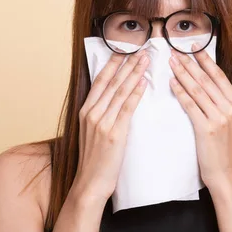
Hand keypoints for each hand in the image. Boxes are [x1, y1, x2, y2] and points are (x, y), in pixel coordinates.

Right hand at [72, 49, 149, 203]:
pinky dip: (135, 93)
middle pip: (111, 81)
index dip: (113, 63)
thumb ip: (101, 114)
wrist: (90, 183)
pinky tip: (143, 82)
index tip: (124, 49)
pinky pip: (126, 108)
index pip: (100, 80)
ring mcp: (101, 122)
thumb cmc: (95, 160)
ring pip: (120, 91)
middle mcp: (91, 113)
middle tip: (140, 47)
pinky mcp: (114, 133)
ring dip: (134, 72)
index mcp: (85, 111)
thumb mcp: (92, 133)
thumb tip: (114, 99)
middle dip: (126, 63)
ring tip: (145, 59)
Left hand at [168, 43, 231, 188]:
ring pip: (198, 89)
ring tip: (172, 62)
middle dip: (190, 63)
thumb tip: (207, 86)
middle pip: (207, 79)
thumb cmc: (224, 150)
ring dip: (183, 73)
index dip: (205, 60)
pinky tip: (172, 83)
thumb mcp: (230, 123)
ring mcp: (220, 118)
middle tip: (176, 50)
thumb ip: (221, 104)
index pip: (219, 76)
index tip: (194, 47)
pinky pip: (191, 105)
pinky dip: (181, 92)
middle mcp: (230, 108)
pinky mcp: (207, 128)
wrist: (226, 174)